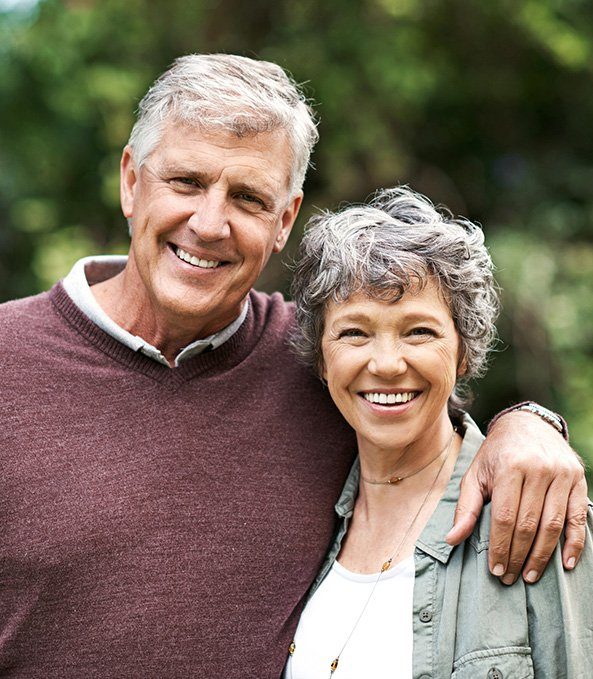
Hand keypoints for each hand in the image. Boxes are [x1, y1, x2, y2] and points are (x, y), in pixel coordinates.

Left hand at [446, 411, 587, 583]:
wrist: (527, 424)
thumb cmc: (496, 453)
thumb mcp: (475, 474)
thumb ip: (466, 507)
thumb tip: (452, 539)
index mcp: (509, 466)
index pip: (505, 517)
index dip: (500, 547)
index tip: (496, 569)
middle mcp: (538, 469)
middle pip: (529, 524)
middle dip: (518, 556)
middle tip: (510, 578)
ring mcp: (561, 474)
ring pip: (554, 525)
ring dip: (542, 556)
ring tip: (530, 576)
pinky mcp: (578, 480)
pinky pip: (578, 517)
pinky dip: (574, 544)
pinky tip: (565, 564)